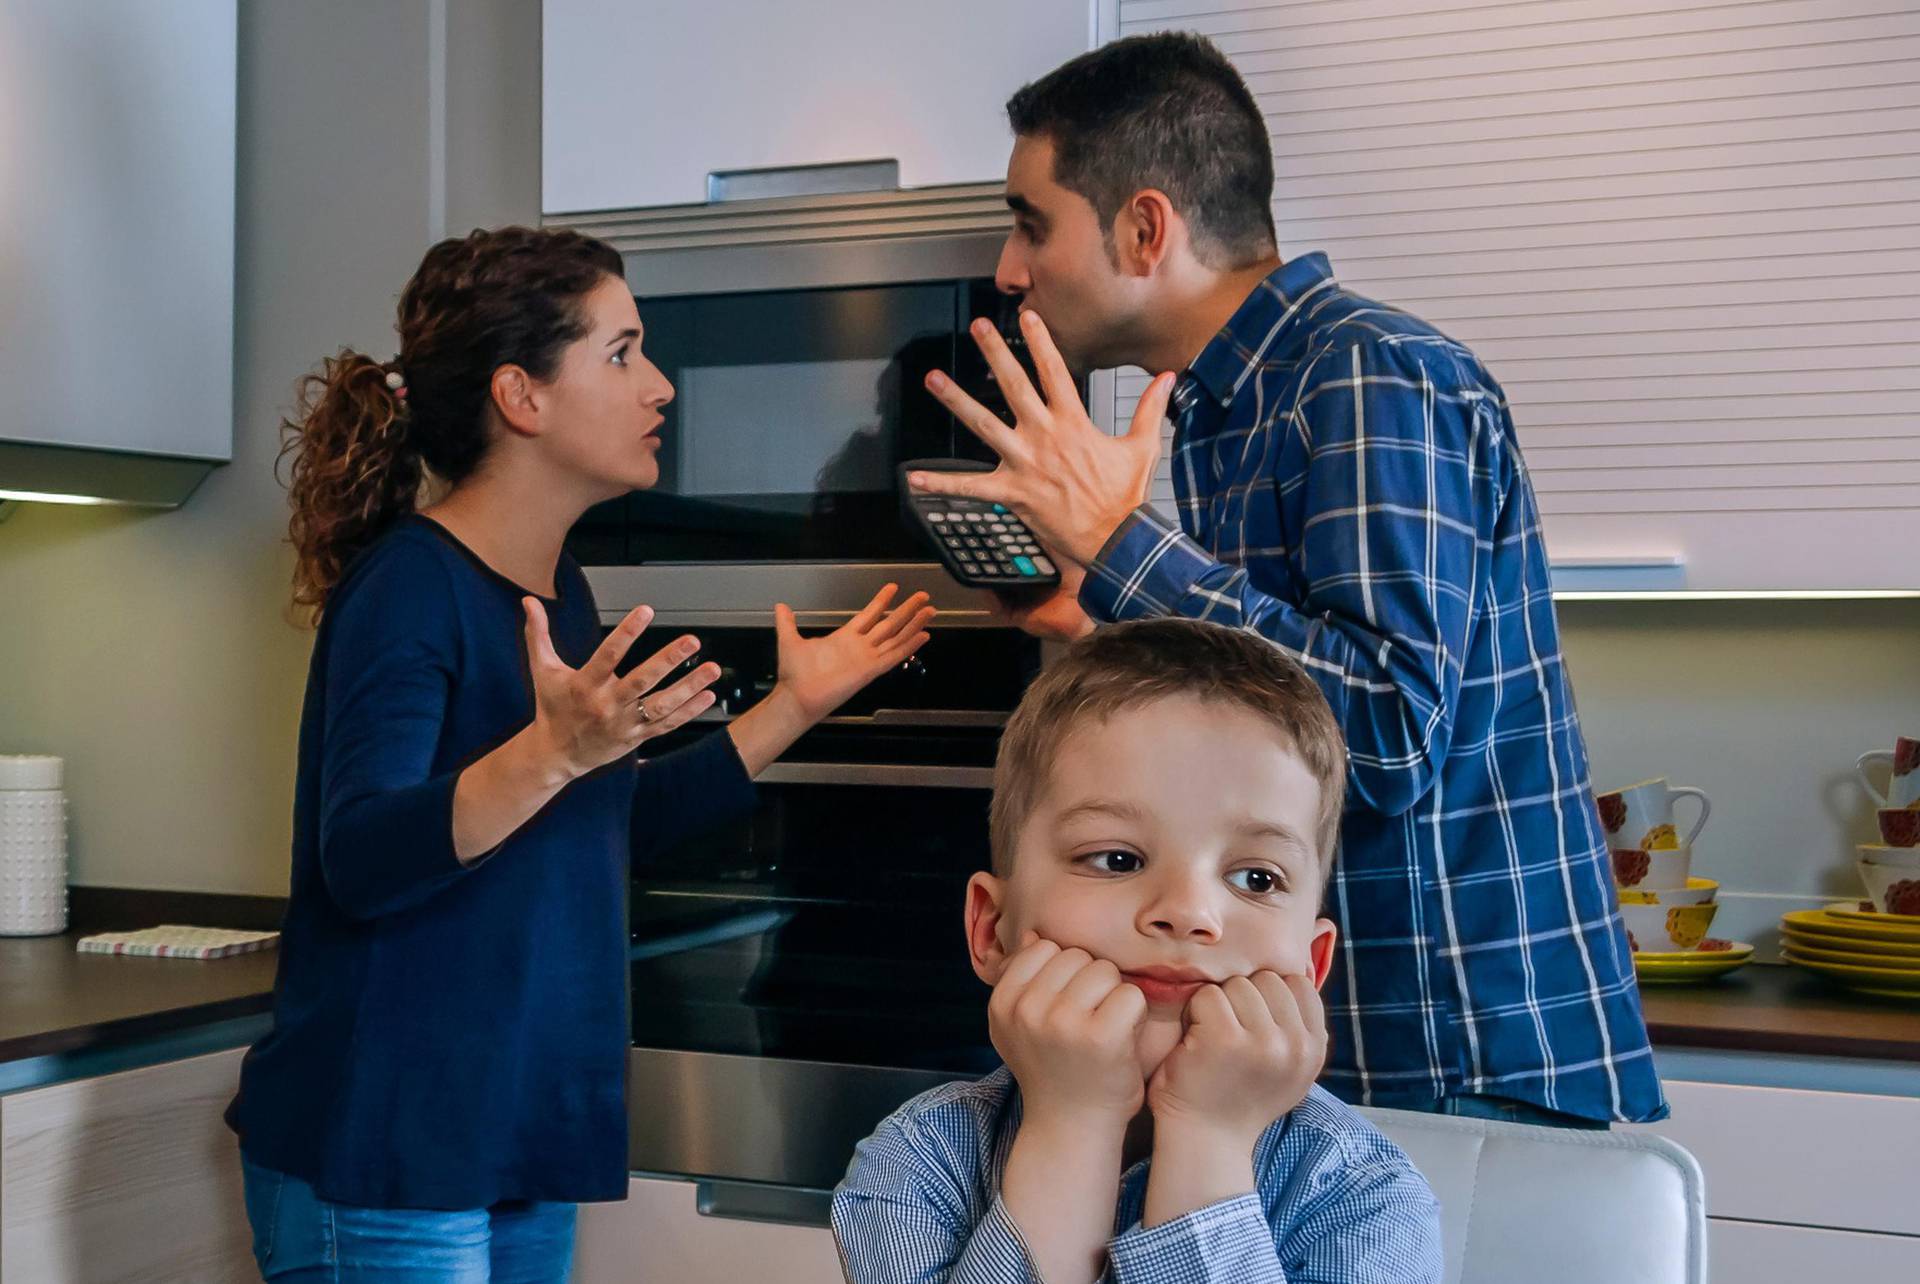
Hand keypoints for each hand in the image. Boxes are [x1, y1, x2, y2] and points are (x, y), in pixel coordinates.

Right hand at [522, 600, 720, 779]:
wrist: (556, 755)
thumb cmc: (552, 707)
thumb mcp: (542, 670)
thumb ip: (538, 634)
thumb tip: (528, 601)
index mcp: (584, 686)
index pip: (607, 655)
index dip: (627, 632)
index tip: (646, 610)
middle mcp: (606, 705)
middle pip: (642, 681)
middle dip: (668, 660)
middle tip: (692, 640)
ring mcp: (624, 724)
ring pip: (661, 705)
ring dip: (689, 687)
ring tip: (712, 668)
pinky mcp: (636, 737)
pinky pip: (667, 724)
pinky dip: (689, 711)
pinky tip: (708, 695)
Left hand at [769, 583, 934, 723]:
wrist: (796, 696)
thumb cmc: (794, 674)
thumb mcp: (789, 640)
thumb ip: (787, 623)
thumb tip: (780, 606)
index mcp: (844, 638)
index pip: (869, 615)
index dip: (881, 601)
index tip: (893, 588)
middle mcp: (859, 647)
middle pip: (889, 624)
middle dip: (907, 610)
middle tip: (922, 597)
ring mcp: (867, 658)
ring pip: (896, 637)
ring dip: (914, 625)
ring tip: (929, 611)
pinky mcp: (870, 670)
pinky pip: (894, 656)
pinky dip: (909, 646)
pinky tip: (923, 636)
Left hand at [909, 311, 1174, 566]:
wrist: (1116, 540)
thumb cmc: (1126, 498)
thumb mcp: (1142, 447)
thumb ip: (1150, 409)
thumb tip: (1169, 378)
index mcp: (1074, 423)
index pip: (1054, 371)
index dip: (1040, 341)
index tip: (1025, 318)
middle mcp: (1045, 437)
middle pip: (1014, 386)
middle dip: (994, 354)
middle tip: (977, 328)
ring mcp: (1025, 463)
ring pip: (984, 425)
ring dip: (957, 402)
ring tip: (934, 380)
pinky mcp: (1012, 493)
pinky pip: (971, 488)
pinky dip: (943, 484)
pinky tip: (916, 479)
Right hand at [989, 934, 1147, 1127]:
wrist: (1072, 1126)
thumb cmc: (1053, 1068)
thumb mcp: (1020, 1025)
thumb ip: (1021, 980)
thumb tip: (1031, 935)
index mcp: (1002, 1003)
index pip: (1043, 948)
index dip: (1063, 974)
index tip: (1063, 1009)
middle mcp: (1027, 1010)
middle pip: (1076, 956)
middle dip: (1089, 982)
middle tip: (1087, 1023)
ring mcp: (1062, 1022)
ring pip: (1105, 970)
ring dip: (1113, 996)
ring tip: (1103, 1030)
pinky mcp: (1101, 1037)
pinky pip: (1130, 994)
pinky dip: (1134, 1015)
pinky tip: (1122, 1040)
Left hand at [1148, 972, 1325, 1145]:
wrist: (1205, 1138)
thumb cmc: (1238, 1095)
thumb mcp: (1288, 1066)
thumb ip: (1298, 1026)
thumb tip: (1299, 971)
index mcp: (1315, 1048)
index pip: (1298, 983)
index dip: (1269, 996)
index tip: (1253, 1025)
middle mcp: (1296, 1046)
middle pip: (1267, 979)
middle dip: (1242, 997)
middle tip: (1228, 1034)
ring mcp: (1264, 1042)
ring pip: (1237, 984)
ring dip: (1217, 1004)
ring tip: (1212, 1040)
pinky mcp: (1226, 1039)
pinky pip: (1208, 995)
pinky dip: (1194, 1013)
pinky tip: (1195, 1044)